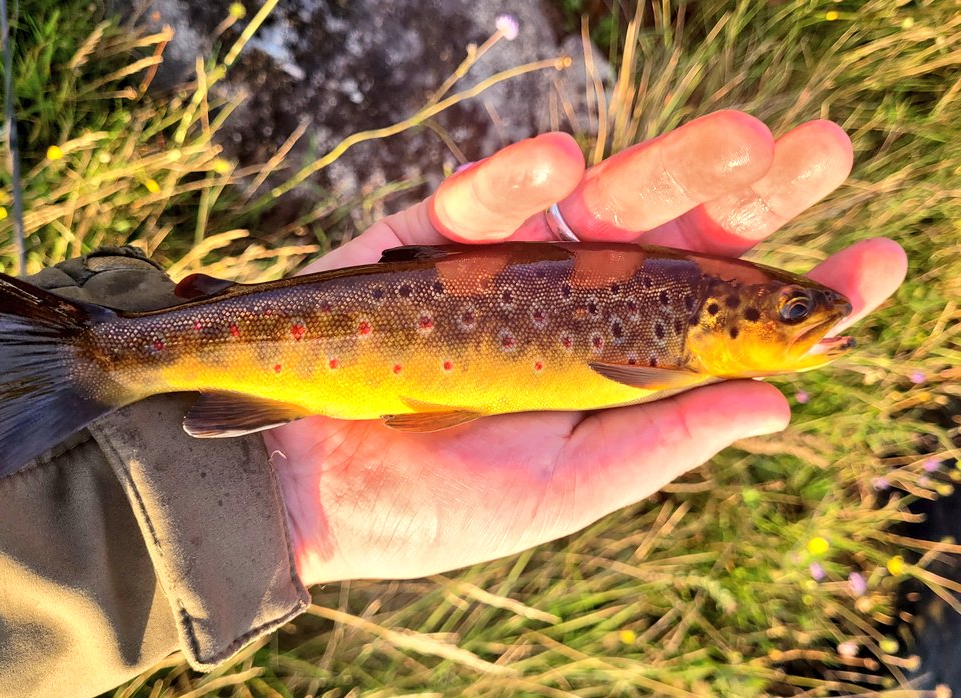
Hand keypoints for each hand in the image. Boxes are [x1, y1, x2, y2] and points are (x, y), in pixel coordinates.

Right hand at [266, 110, 906, 585]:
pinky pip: (476, 200)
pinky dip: (514, 182)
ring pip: (597, 199)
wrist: (298, 491)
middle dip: (752, 194)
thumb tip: (779, 403)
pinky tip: (562, 161)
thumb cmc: (426, 506)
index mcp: (608, 366)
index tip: (873, 266)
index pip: (714, 321)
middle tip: (827, 150)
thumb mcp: (559, 488)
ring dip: (668, 164)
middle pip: (674, 237)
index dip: (790, 295)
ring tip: (744, 137)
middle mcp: (568, 306)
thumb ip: (658, 440)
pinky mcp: (427, 242)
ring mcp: (503, 268)